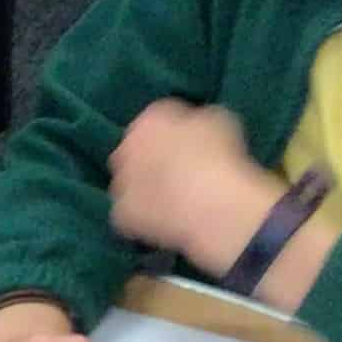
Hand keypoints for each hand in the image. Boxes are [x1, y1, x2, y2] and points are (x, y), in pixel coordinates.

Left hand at [105, 99, 275, 268]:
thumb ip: (200, 120)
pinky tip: (166, 222)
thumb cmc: (221, 156)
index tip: (192, 143)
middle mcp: (126, 147)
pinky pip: (131, 215)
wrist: (210, 203)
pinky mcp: (122, 214)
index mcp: (150, 119)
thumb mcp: (220, 120)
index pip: (158, 119)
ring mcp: (120, 182)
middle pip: (137, 149)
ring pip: (130, 183)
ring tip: (174, 199)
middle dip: (153, 157)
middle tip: (180, 170)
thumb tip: (198, 127)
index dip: (176, 132)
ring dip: (145, 187)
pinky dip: (144, 218)